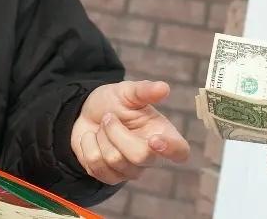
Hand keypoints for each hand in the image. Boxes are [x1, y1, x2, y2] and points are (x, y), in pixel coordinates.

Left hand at [71, 80, 190, 184]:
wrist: (86, 113)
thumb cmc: (114, 102)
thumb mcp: (127, 91)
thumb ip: (145, 90)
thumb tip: (164, 88)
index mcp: (163, 134)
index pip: (180, 151)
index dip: (171, 149)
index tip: (154, 139)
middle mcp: (150, 157)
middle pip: (141, 156)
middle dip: (117, 132)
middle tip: (108, 117)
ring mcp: (130, 170)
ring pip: (114, 160)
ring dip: (101, 137)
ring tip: (102, 126)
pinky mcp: (109, 177)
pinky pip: (96, 167)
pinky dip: (88, 146)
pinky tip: (92, 138)